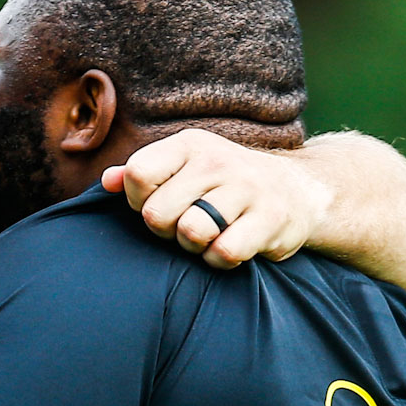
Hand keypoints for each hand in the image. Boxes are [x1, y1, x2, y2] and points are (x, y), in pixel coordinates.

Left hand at [103, 128, 330, 268]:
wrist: (299, 190)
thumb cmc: (226, 185)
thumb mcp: (186, 168)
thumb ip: (144, 174)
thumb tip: (106, 182)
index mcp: (190, 145)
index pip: (138, 174)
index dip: (139, 202)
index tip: (158, 205)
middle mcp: (217, 161)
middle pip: (158, 213)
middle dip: (166, 231)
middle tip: (186, 226)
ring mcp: (247, 189)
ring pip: (191, 233)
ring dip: (194, 247)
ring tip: (209, 236)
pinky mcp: (270, 219)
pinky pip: (224, 253)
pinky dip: (220, 260)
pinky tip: (230, 247)